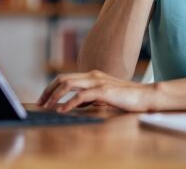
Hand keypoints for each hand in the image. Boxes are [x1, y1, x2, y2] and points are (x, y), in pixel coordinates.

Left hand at [38, 69, 156, 112]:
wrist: (145, 95)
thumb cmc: (126, 97)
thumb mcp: (103, 96)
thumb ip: (89, 97)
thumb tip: (72, 104)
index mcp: (93, 75)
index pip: (66, 77)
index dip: (51, 87)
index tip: (43, 98)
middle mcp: (93, 75)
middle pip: (63, 78)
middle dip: (48, 90)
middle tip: (40, 103)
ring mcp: (98, 81)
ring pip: (69, 84)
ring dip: (55, 96)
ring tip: (48, 106)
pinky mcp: (104, 91)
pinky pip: (81, 96)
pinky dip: (69, 103)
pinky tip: (63, 110)